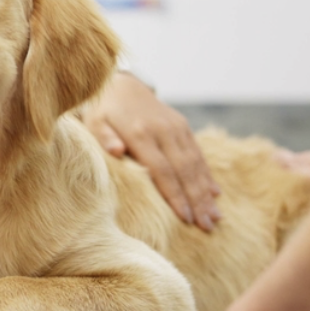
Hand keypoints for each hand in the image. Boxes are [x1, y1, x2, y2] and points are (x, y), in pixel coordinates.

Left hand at [82, 71, 221, 230]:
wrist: (120, 84)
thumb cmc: (102, 112)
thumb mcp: (94, 123)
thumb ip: (104, 138)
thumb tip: (116, 151)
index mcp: (140, 133)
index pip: (162, 170)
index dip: (175, 196)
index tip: (186, 219)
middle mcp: (163, 130)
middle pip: (184, 170)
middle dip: (197, 200)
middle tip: (207, 226)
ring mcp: (176, 127)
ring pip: (195, 163)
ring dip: (206, 192)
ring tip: (215, 217)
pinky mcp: (183, 126)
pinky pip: (198, 154)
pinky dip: (207, 175)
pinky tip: (215, 194)